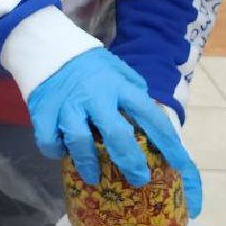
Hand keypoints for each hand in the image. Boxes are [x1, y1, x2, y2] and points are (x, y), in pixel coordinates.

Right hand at [26, 48, 202, 216]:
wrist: (46, 45)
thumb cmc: (89, 64)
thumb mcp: (118, 71)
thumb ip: (134, 93)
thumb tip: (152, 121)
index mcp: (121, 86)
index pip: (152, 118)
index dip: (170, 146)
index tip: (181, 168)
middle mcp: (96, 96)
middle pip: (117, 134)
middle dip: (131, 161)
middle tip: (139, 179)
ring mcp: (68, 104)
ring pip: (80, 141)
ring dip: (88, 163)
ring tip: (93, 176)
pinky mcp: (43, 111)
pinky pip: (50, 140)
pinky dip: (56, 150)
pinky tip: (62, 150)